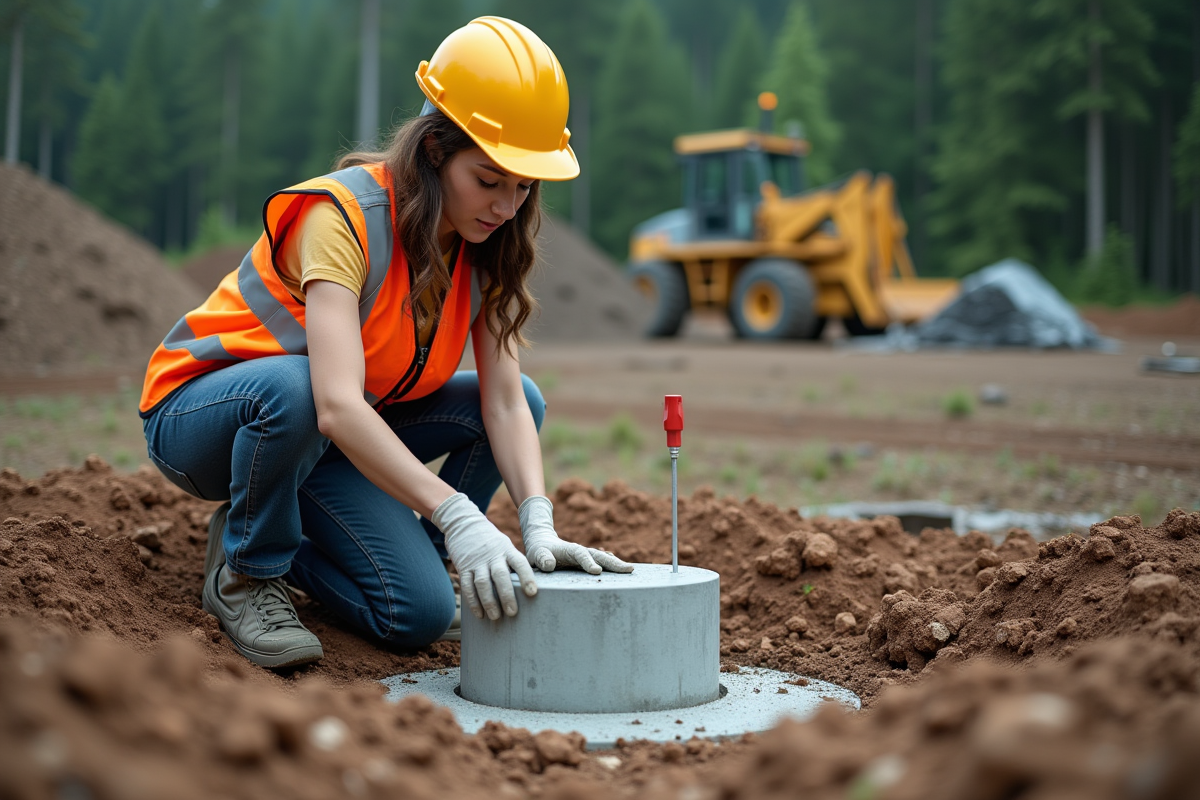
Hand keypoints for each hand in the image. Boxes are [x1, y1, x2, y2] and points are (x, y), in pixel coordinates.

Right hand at [432, 493, 537, 620]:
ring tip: (496, 617)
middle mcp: (492, 556)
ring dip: (489, 601)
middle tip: (513, 613)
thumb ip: (512, 562)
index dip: (526, 578)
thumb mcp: (504, 545)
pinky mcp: (463, 567)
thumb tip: (527, 586)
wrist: (463, 523)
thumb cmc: (490, 540)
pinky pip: (467, 585)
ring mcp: (477, 561)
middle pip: (501, 575)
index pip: (519, 563)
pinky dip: (473, 601)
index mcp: (506, 549)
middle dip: (507, 595)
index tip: (532, 592)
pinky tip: (479, 613)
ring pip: (483, 583)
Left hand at [518, 496, 633, 573]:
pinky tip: (622, 571)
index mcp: (570, 550)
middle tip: (629, 569)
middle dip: (614, 563)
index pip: (581, 555)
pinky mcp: (588, 562)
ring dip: (617, 564)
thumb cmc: (539, 551)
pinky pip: (603, 562)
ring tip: (630, 570)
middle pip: (600, 555)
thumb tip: (549, 565)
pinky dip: (613, 566)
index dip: (588, 562)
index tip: (597, 571)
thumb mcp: (537, 554)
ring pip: (604, 558)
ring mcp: (586, 556)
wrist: (543, 542)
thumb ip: (543, 558)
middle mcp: (582, 551)